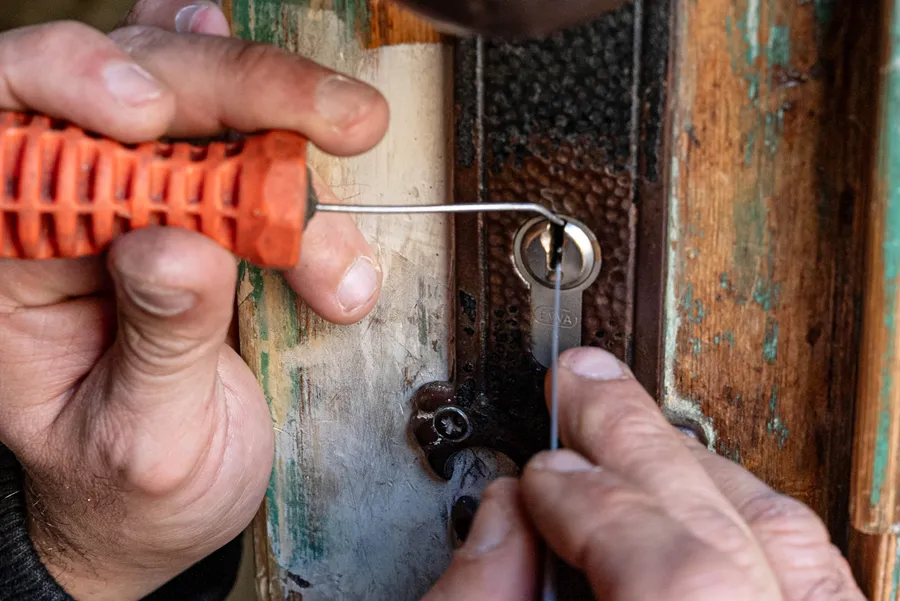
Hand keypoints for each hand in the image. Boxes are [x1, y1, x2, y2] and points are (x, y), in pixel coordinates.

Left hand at [0, 2, 387, 599]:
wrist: (168, 508)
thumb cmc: (131, 487)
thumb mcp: (146, 438)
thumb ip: (159, 342)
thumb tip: (179, 245)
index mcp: (15, 265)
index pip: (11, 136)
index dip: (67, 84)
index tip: (146, 113)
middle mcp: (74, 211)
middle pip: (134, 90)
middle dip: (234, 91)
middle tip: (338, 119)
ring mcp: (146, 197)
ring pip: (204, 98)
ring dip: (288, 131)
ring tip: (341, 241)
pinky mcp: (210, 203)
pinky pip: (241, 128)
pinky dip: (283, 117)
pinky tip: (313, 121)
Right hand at [424, 347, 864, 600]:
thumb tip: (499, 517)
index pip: (677, 573)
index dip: (593, 500)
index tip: (541, 469)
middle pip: (733, 534)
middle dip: (639, 442)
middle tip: (584, 384)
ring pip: (791, 540)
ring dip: (698, 468)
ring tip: (635, 424)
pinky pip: (814, 571)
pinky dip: (749, 517)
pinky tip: (701, 488)